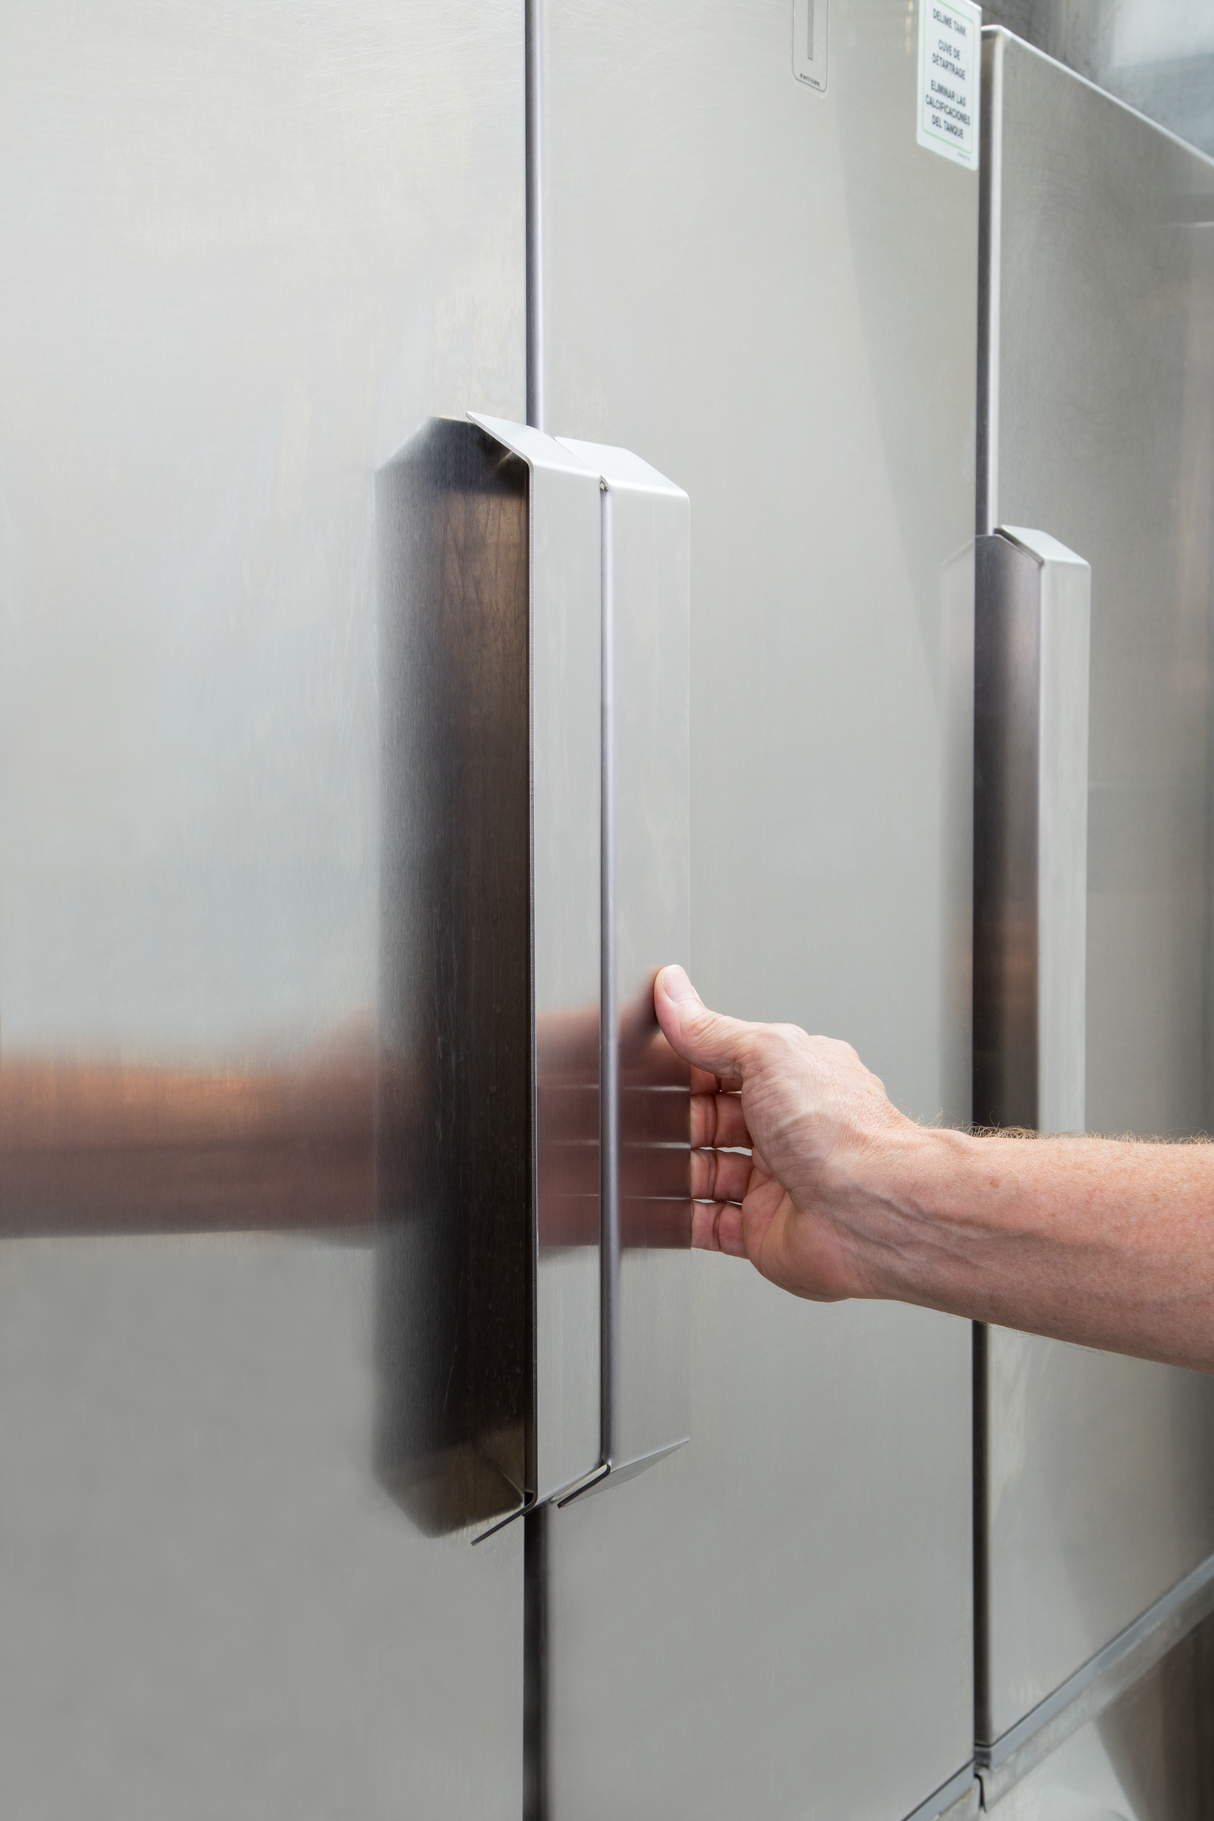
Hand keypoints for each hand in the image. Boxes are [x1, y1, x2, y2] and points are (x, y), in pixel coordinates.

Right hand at [654, 964, 919, 1302]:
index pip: (730, 1064)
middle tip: (652, 1115)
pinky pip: (711, 1224)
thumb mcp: (767, 1054)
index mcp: (797, 1078)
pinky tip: (666, 1206)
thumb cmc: (843, 1133)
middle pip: (716, 1120)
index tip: (658, 1061)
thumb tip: (673, 991)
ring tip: (651, 1160)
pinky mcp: (764, 1231)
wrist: (872, 1212)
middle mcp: (790, 1130)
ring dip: (679, 1166)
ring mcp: (777, 1182)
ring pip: (710, 1171)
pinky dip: (684, 1217)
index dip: (692, 1064)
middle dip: (682, 1118)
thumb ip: (712, 1030)